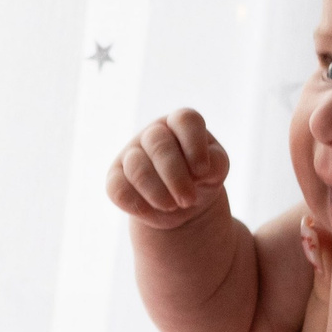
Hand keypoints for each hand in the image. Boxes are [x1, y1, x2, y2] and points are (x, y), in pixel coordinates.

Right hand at [105, 108, 229, 230]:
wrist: (181, 205)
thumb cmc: (201, 180)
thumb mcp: (216, 171)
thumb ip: (215, 164)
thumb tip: (198, 171)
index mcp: (180, 124)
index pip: (185, 120)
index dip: (194, 145)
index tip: (203, 171)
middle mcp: (154, 133)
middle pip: (158, 144)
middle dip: (175, 176)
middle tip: (188, 200)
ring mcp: (131, 153)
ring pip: (136, 167)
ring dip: (157, 192)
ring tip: (172, 207)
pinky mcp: (115, 177)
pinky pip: (118, 189)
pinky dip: (136, 203)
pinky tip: (152, 211)